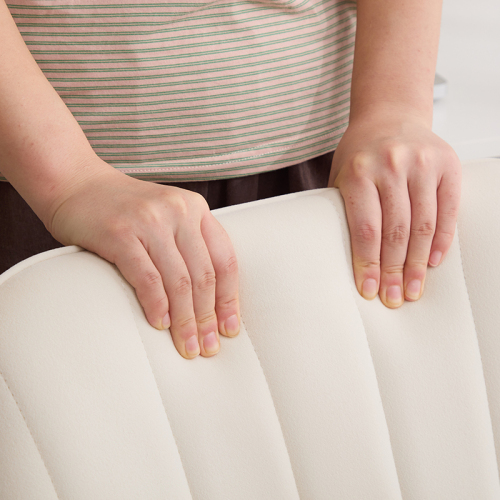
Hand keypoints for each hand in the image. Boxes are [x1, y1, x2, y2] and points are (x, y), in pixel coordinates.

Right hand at [48, 162, 239, 357]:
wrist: (75, 182)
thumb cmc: (124, 209)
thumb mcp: (167, 215)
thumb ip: (188, 244)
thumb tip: (206, 301)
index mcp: (196, 209)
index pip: (224, 260)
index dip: (229, 299)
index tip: (230, 329)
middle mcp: (179, 212)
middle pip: (204, 276)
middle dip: (208, 318)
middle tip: (208, 347)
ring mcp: (150, 221)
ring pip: (179, 281)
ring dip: (185, 320)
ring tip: (187, 346)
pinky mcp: (120, 234)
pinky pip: (147, 278)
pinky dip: (156, 305)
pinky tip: (160, 324)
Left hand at [329, 112, 461, 307]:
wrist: (389, 115)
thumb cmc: (360, 153)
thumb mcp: (340, 176)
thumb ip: (344, 210)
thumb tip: (344, 259)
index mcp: (359, 172)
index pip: (365, 229)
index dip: (368, 264)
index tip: (369, 291)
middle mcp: (391, 166)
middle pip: (395, 232)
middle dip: (394, 271)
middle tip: (394, 298)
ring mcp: (421, 164)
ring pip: (422, 225)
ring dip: (418, 263)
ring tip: (413, 289)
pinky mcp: (447, 164)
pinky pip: (448, 209)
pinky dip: (442, 239)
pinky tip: (433, 261)